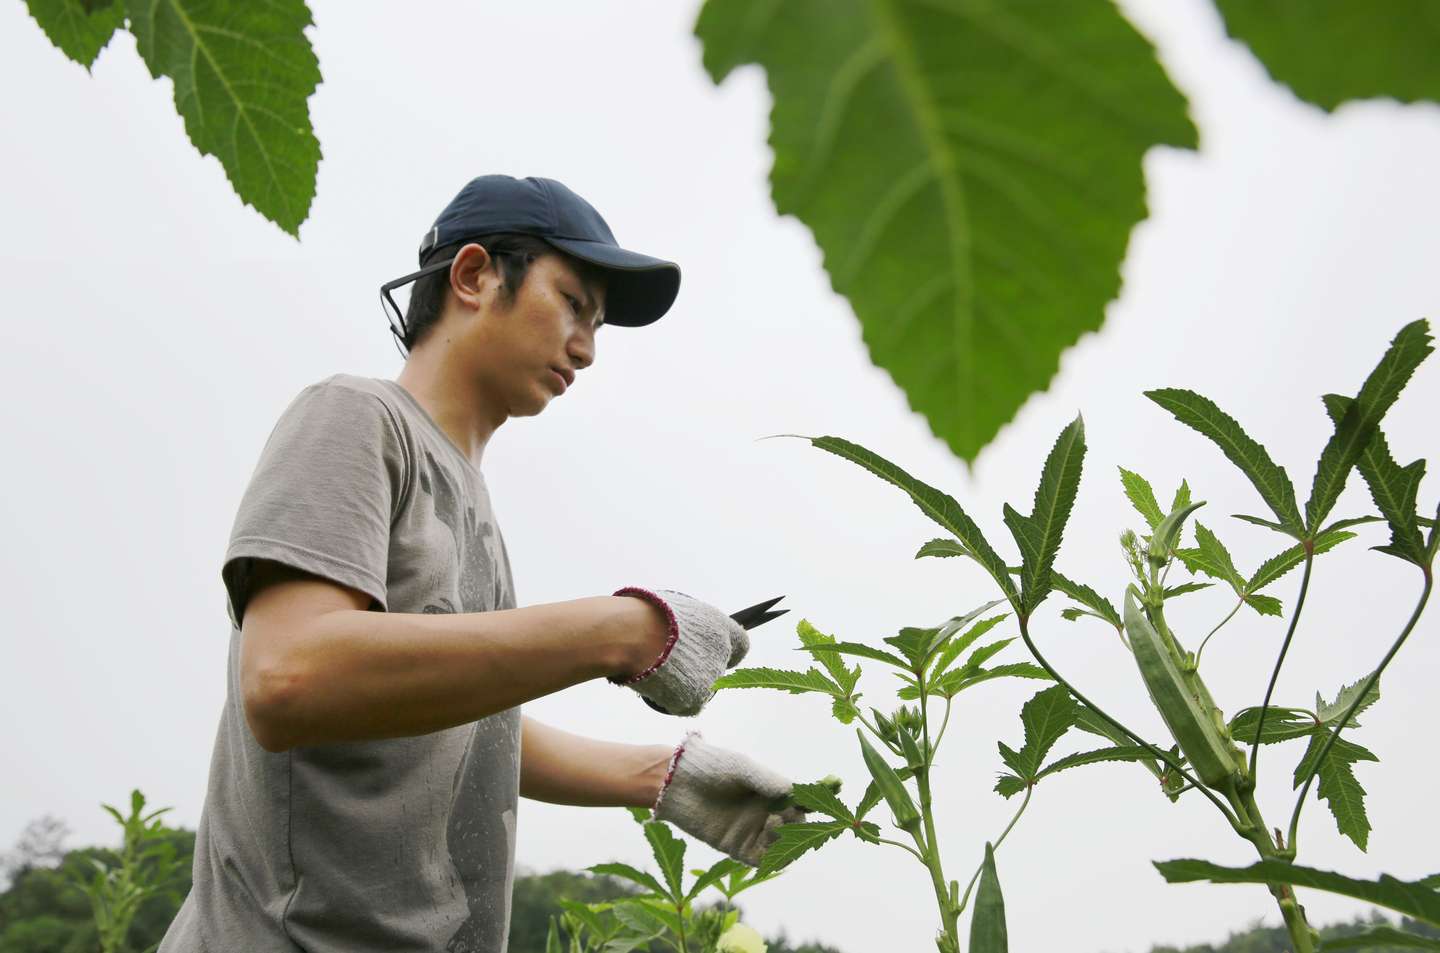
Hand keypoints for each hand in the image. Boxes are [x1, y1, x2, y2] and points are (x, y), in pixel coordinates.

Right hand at [611, 587, 749, 715]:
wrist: (632, 635)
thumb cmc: (646, 615)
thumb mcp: (676, 606)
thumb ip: (690, 622)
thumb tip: (683, 630)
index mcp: (720, 625)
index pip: (740, 643)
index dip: (725, 648)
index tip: (710, 651)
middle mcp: (722, 652)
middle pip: (716, 666)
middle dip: (699, 666)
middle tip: (674, 661)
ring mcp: (710, 677)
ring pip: (701, 687)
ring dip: (685, 683)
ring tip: (659, 671)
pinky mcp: (694, 698)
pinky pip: (686, 704)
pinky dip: (672, 699)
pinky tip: (657, 685)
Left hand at [652, 732, 802, 866]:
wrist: (675, 781)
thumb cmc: (710, 767)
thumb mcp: (740, 768)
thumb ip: (766, 780)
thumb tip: (792, 792)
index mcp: (769, 789)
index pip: (798, 799)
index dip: (811, 802)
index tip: (818, 803)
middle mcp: (763, 811)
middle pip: (793, 824)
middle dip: (797, 823)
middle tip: (789, 816)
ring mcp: (750, 829)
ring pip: (779, 844)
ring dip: (784, 841)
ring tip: (774, 826)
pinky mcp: (734, 846)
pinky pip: (758, 858)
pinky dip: (769, 860)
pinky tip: (773, 854)